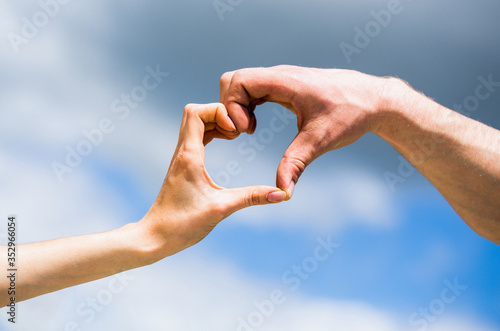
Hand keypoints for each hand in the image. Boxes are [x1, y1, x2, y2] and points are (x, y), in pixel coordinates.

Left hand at [140, 103, 285, 257]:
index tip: (237, 130)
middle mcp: (183, 152)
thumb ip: (252, 197)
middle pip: (196, 112)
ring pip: (196, 124)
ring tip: (236, 136)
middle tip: (239, 131)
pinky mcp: (184, 165)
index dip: (219, 111)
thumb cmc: (182, 224)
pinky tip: (227, 142)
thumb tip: (281, 194)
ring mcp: (182, 158)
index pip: (196, 112)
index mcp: (189, 156)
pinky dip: (213, 133)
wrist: (155, 236)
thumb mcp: (222, 208)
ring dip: (217, 122)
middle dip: (220, 113)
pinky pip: (197, 137)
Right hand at [220, 65, 393, 197]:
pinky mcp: (284, 87)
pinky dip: (246, 106)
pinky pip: (253, 91)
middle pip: (233, 80)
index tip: (247, 131)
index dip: (232, 106)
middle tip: (245, 132)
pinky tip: (256, 126)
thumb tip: (281, 191)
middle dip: (230, 107)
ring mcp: (281, 80)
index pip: (238, 80)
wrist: (374, 100)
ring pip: (242, 84)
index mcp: (285, 82)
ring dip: (237, 107)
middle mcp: (279, 76)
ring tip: (250, 131)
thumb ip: (296, 163)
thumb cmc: (351, 113)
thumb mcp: (320, 140)